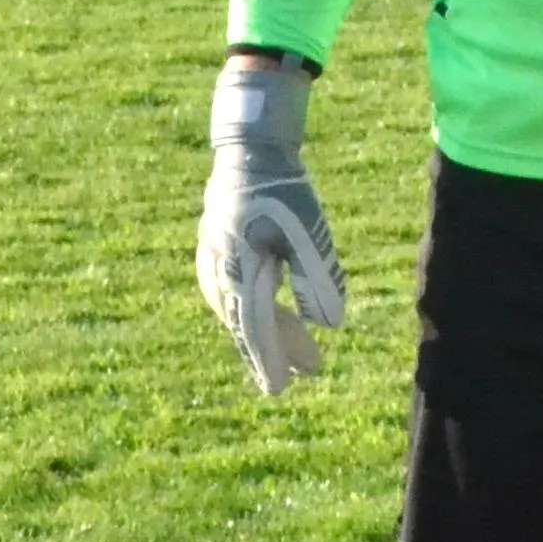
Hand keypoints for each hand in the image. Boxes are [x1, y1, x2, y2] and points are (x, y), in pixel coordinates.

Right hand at [198, 60, 348, 395]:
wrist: (249, 151)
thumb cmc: (282, 189)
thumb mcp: (307, 231)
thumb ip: (317, 277)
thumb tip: (330, 324)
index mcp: (237, 269)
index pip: (254, 328)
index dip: (268, 361)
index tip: (279, 390)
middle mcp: (218, 270)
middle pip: (247, 323)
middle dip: (274, 353)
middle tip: (303, 378)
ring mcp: (212, 260)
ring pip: (240, 310)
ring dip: (268, 333)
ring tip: (299, 356)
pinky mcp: (217, 250)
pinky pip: (234, 294)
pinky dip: (255, 311)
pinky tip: (274, 319)